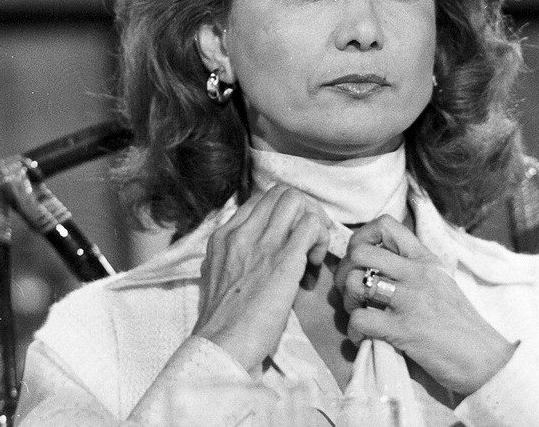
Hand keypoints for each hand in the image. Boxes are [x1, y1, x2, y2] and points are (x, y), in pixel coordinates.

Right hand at [192, 186, 330, 375]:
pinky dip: (321, 239)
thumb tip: (251, 250)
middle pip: (281, 193)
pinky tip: (315, 264)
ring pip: (296, 200)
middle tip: (307, 242)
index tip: (288, 240)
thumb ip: (233, 256)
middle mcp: (241, 232)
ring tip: (312, 252)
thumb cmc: (223, 322)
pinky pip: (311, 225)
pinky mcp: (284, 260)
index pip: (260, 201)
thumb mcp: (217, 275)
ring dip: (313, 222)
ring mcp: (263, 243)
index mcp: (224, 236)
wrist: (221, 345)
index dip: (282, 216)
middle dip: (302, 212)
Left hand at [335, 215, 515, 394]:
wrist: (486, 361)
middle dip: (345, 272)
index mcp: (426, 260)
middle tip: (352, 291)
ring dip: (347, 302)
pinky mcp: (404, 329)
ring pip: (356, 283)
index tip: (362, 260)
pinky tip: (364, 338)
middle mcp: (418, 274)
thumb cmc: (460, 326)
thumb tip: (376, 265)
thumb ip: (413, 271)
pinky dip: (354, 331)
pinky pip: (360, 320)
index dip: (362, 238)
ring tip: (358, 314)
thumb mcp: (441, 284)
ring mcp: (411, 300)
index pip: (386, 224)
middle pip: (360, 251)